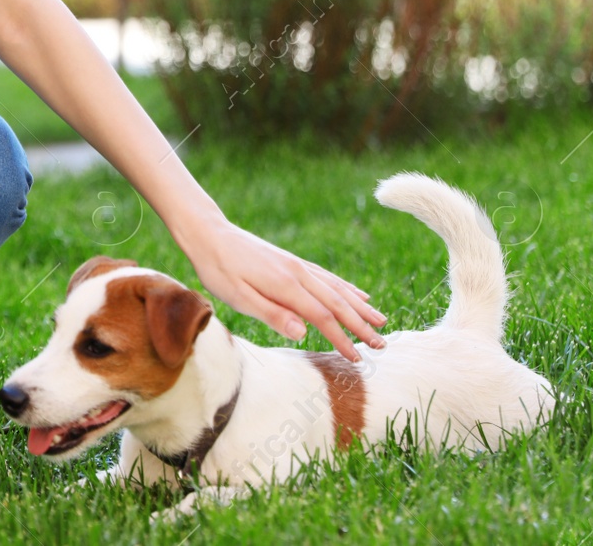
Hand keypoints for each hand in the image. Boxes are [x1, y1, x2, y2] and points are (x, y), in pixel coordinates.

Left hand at [181, 216, 386, 361]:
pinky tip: (358, 295)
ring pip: (337, 289)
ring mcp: (297, 266)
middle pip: (337, 303)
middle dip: (362, 325)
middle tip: (383, 346)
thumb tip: (303, 333)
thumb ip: (271, 314)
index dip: (343, 339)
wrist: (209, 234)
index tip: (359, 359)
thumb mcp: (237, 297)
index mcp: (286, 286)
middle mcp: (298, 273)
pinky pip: (327, 277)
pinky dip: (346, 288)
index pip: (322, 318)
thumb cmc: (218, 270)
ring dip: (360, 307)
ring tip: (381, 322)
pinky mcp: (292, 262)